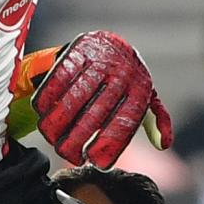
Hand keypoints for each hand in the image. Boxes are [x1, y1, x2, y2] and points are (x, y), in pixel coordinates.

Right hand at [31, 30, 171, 169]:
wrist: (110, 42)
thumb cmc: (126, 79)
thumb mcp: (145, 97)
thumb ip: (156, 120)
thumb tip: (162, 144)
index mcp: (141, 89)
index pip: (124, 124)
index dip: (107, 145)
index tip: (93, 162)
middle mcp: (123, 73)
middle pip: (95, 114)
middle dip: (77, 139)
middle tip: (66, 154)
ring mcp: (100, 60)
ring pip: (74, 97)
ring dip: (58, 121)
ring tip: (51, 137)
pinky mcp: (79, 50)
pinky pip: (60, 76)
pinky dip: (48, 95)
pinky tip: (41, 111)